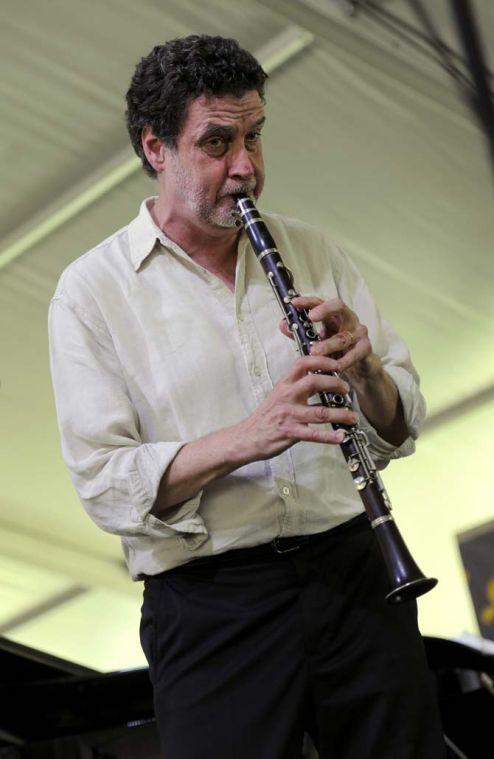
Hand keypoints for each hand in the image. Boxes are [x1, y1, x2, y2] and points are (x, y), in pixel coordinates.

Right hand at [238, 355, 358, 460]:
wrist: (247, 437)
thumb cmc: (266, 416)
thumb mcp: (278, 395)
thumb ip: (295, 386)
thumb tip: (318, 377)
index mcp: (284, 384)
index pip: (302, 363)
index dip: (321, 360)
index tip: (336, 364)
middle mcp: (287, 396)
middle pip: (314, 382)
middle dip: (335, 384)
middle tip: (346, 389)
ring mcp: (289, 415)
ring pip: (319, 412)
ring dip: (340, 414)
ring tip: (353, 417)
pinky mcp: (290, 433)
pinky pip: (314, 434)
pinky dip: (329, 436)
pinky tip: (341, 436)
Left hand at [279, 296, 374, 380]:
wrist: (359, 368)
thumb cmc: (336, 351)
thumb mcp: (316, 341)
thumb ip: (300, 333)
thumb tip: (283, 324)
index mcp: (333, 316)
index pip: (320, 303)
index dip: (307, 301)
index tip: (293, 303)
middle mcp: (347, 319)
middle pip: (338, 306)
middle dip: (325, 310)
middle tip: (311, 317)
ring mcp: (358, 333)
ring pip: (342, 336)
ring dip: (328, 344)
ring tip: (314, 351)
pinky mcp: (365, 348)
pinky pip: (354, 354)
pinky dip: (344, 361)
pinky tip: (335, 367)